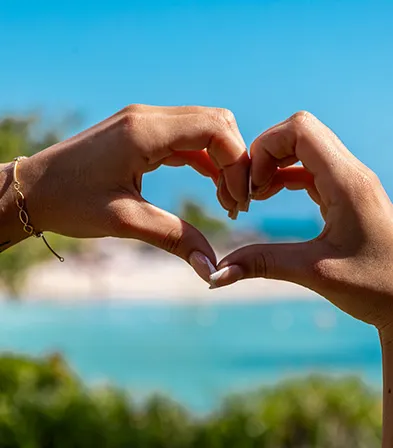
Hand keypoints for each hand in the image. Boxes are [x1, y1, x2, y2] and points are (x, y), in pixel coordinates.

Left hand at [18, 105, 249, 281]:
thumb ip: (174, 238)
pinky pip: (185, 140)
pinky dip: (204, 160)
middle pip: (215, 123)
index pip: (214, 129)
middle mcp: (148, 117)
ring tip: (226, 200)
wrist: (32, 191)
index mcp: (144, 130)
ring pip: (203, 129)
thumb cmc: (69, 201)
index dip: (237, 163)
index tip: (239, 201)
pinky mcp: (141, 134)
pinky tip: (211, 185)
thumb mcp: (124, 220)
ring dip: (222, 161)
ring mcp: (144, 122)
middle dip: (235, 161)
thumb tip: (211, 269)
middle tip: (235, 202)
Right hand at [212, 111, 392, 334]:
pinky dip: (284, 176)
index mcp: (347, 183)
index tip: (252, 188)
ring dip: (273, 164)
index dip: (265, 148)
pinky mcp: (344, 193)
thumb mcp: (315, 274)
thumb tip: (217, 273)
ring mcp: (348, 181)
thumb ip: (263, 264)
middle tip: (250, 191)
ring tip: (256, 196)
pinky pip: (308, 168)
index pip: (300, 130)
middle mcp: (350, 173)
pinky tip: (270, 197)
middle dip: (265, 154)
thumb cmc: (378, 287)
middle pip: (298, 132)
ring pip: (302, 148)